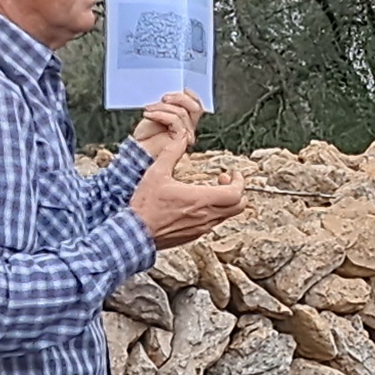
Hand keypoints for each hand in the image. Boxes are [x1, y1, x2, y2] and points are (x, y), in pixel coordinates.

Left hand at [129, 90, 204, 156]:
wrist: (137, 153)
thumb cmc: (145, 136)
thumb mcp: (156, 114)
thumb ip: (166, 105)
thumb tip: (170, 93)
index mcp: (185, 121)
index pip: (197, 105)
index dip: (190, 95)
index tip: (179, 88)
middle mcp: (189, 128)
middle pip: (196, 107)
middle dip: (179, 98)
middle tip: (163, 98)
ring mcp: (186, 135)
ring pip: (182, 112)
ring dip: (162, 107)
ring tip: (148, 109)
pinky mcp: (181, 140)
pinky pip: (175, 120)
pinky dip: (160, 114)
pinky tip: (148, 114)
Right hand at [129, 139, 244, 247]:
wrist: (135, 233)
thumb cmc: (145, 206)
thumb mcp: (156, 173)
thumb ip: (171, 153)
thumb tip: (180, 138)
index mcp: (201, 199)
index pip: (236, 193)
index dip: (239, 181)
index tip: (232, 173)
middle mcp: (206, 216)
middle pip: (238, 206)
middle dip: (236, 191)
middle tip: (222, 180)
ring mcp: (201, 228)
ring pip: (226, 215)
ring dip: (224, 202)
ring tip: (209, 190)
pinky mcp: (193, 236)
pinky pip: (213, 223)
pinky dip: (213, 212)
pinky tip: (197, 204)